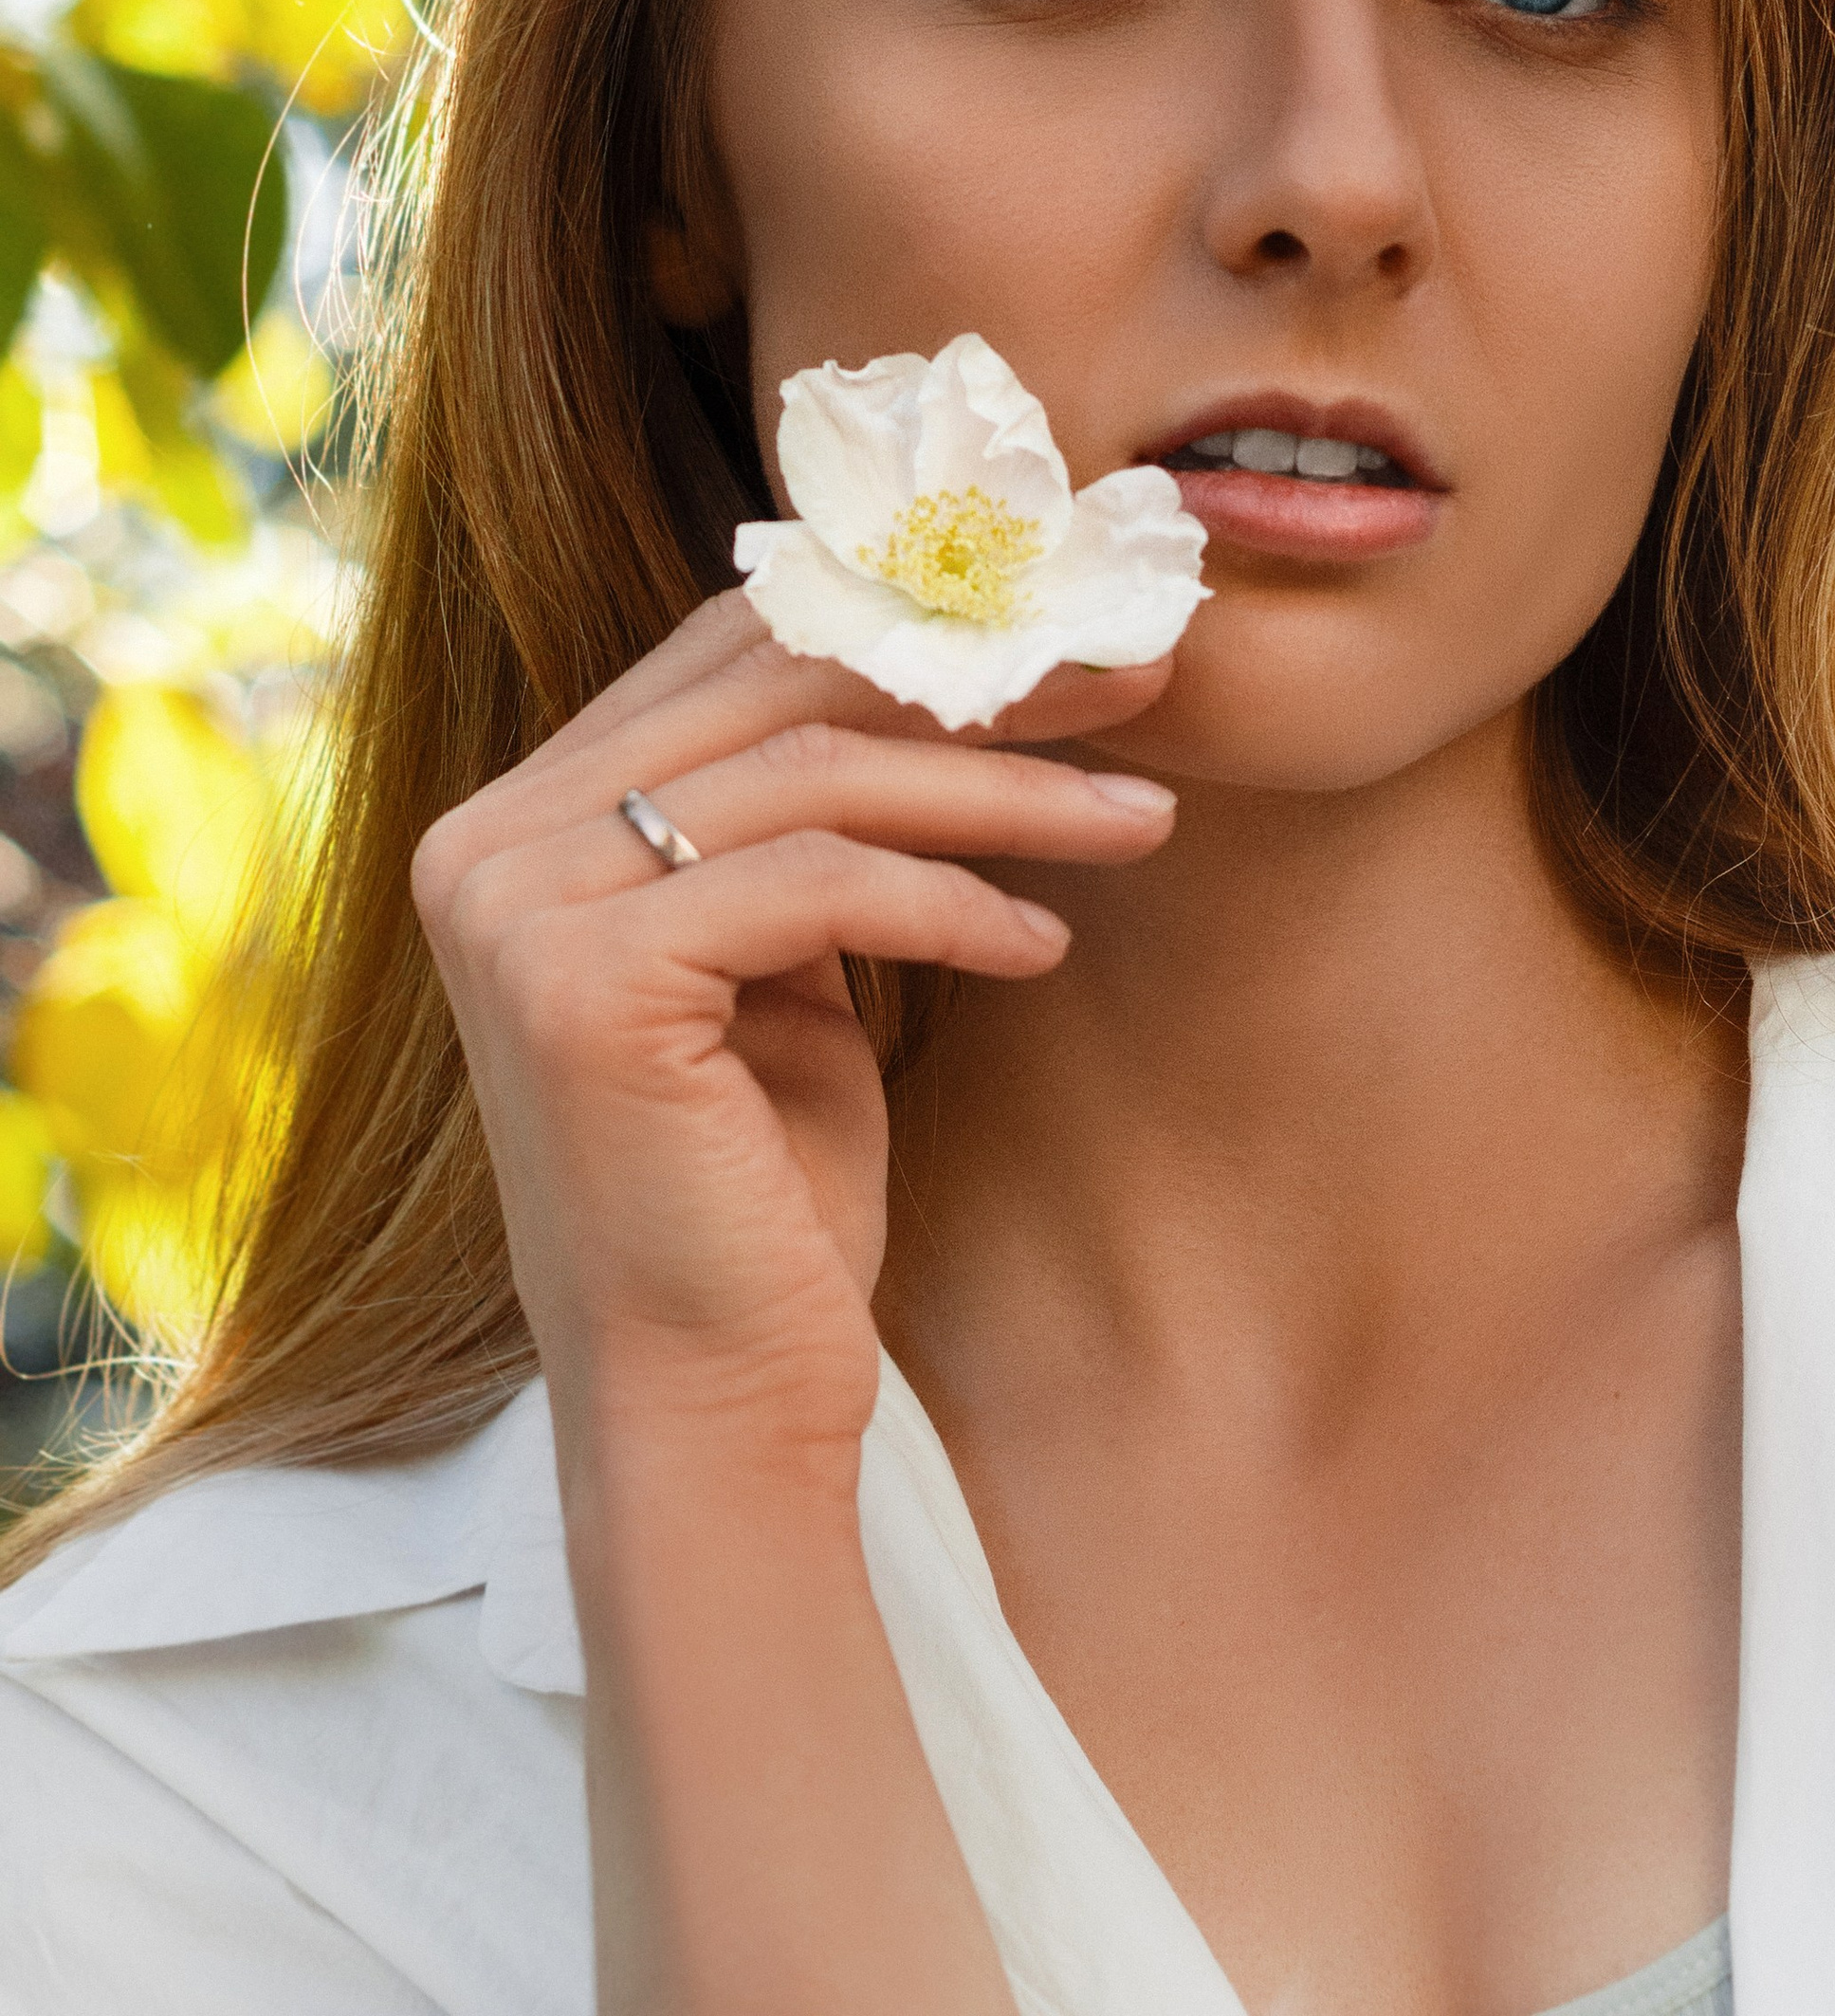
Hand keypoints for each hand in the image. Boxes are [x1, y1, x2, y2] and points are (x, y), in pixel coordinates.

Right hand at [412, 587, 1175, 1477]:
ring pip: (816, 776)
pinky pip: (822, 882)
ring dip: (1008, 789)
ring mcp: (518, 909)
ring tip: (1145, 820)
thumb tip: (952, 666)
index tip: (1075, 639)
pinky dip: (955, 899)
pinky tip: (1043, 942)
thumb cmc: (761, 1196)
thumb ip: (799, 827)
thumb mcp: (786, 968)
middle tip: (1143, 677)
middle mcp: (488, 845)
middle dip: (984, 679)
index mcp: (520, 823)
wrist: (707, 1409)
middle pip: (778, 691)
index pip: (732, 654)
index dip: (912, 627)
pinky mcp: (583, 982)